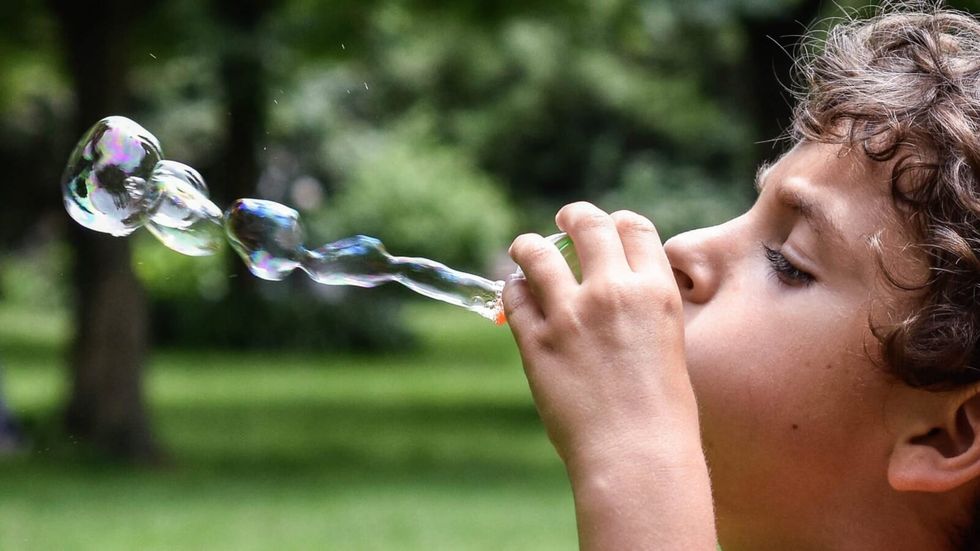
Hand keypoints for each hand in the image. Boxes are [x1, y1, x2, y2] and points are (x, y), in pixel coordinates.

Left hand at [503, 201, 699, 469]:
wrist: (636, 455)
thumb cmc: (661, 413)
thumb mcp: (667, 344)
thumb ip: (641, 310)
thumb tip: (613, 288)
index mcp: (656, 291)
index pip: (634, 228)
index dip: (618, 222)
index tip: (608, 225)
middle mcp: (613, 292)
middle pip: (588, 226)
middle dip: (574, 216)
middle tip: (564, 219)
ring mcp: (570, 315)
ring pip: (538, 253)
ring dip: (529, 246)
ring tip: (524, 248)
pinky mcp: (536, 341)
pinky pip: (515, 297)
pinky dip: (514, 290)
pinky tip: (517, 293)